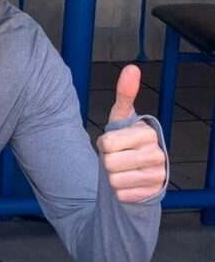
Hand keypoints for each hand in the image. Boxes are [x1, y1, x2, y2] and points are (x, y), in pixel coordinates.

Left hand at [97, 64, 166, 202]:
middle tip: (120, 157)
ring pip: (113, 180)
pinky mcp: (151, 194)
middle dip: (108, 161)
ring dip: (113, 177)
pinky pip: (119, 194)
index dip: (105, 144)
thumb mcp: (123, 119)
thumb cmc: (128, 142)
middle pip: (109, 163)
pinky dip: (119, 191)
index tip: (115, 142)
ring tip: (125, 170)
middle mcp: (157, 154)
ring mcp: (156, 176)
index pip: (107, 142)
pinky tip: (130, 184)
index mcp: (148, 133)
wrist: (142, 172)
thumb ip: (125, 94)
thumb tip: (132, 67)